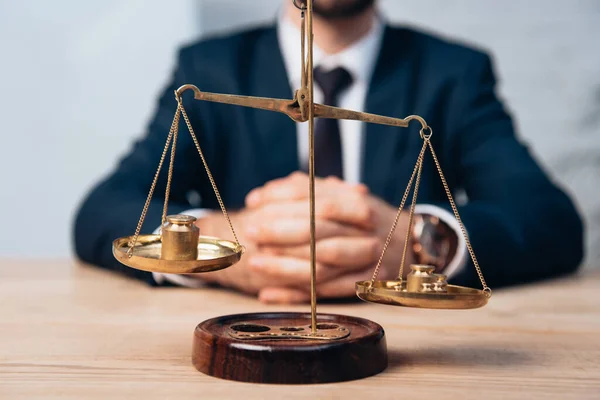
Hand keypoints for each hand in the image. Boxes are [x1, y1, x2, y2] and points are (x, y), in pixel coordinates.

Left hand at [191, 175, 375, 295]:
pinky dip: (294, 295)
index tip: (254, 201)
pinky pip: (324, 294)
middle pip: (319, 232)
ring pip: (321, 266)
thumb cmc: (365, 218)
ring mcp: (367, 263)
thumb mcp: (343, 195)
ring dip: (283, 266)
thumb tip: (263, 195)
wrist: (410, 244)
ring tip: (255, 263)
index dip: (283, 198)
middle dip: (280, 231)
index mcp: (359, 205)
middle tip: (250, 231)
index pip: (318, 198)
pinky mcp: (363, 288)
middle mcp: (366, 233)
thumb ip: (307, 191)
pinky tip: (267, 293)